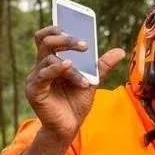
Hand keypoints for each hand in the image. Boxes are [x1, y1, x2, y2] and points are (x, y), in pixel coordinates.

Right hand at [25, 26, 125, 144]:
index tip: (75, 27)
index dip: (57, 28)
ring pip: (49, 59)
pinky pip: (43, 74)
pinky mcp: (34, 90)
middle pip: (45, 41)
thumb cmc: (76, 103)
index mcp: (52, 60)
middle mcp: (41, 66)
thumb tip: (120, 50)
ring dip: (71, 67)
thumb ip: (102, 66)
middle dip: (65, 40)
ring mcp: (35, 77)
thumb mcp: (92, 81)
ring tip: (85, 80)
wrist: (70, 126)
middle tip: (84, 45)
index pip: (47, 36)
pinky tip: (70, 67)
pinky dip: (58, 69)